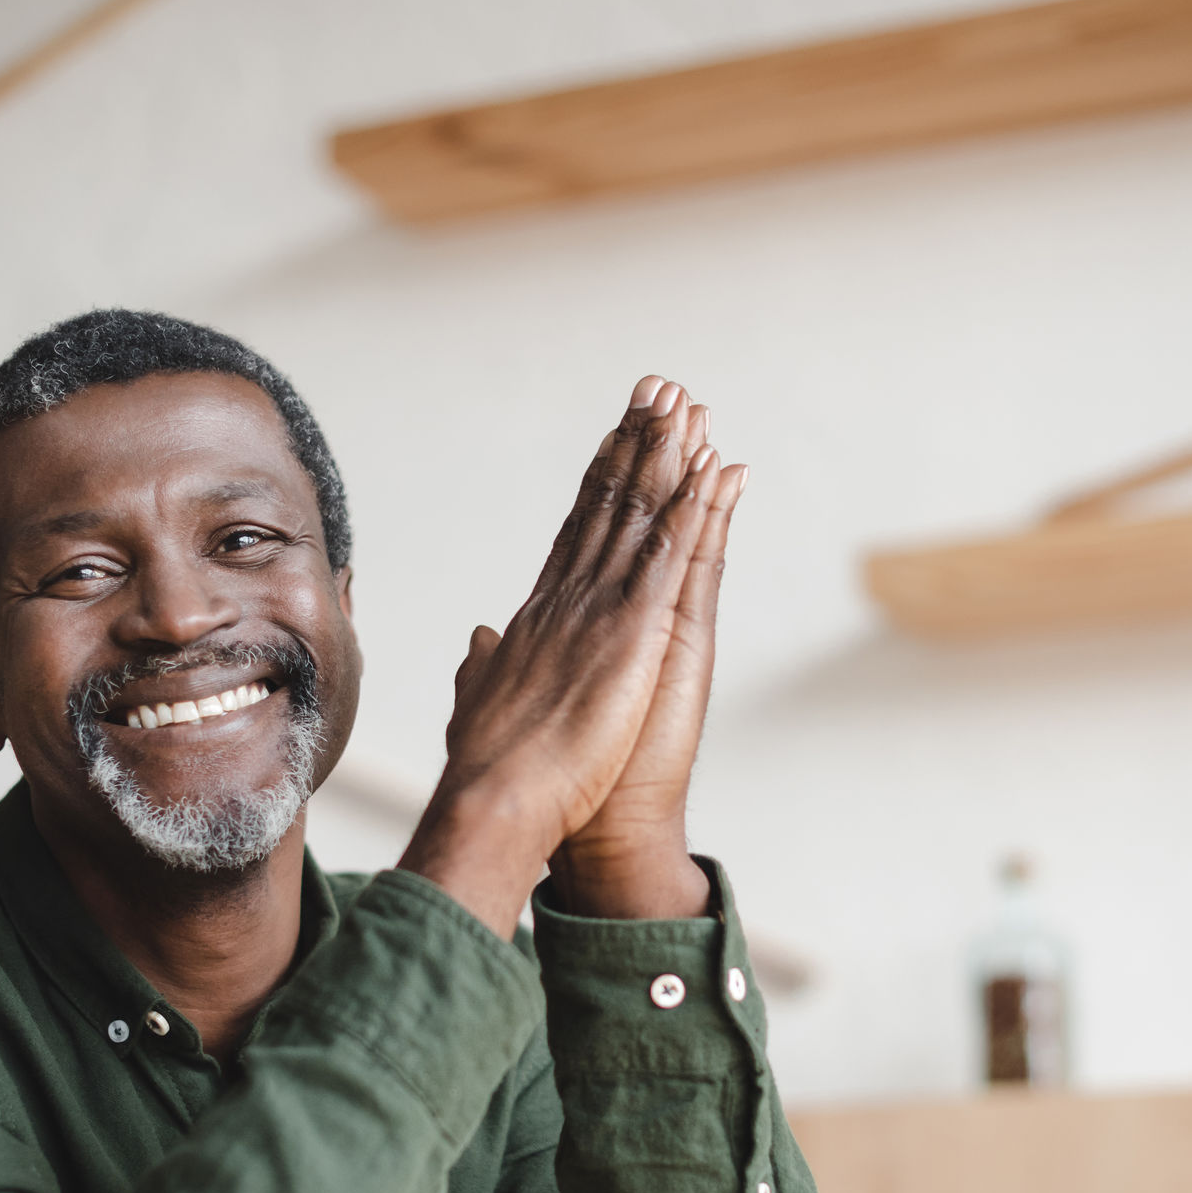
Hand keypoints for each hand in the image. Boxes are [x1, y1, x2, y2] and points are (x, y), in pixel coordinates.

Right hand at [398, 377, 724, 934]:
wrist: (494, 802)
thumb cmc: (490, 771)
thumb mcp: (483, 701)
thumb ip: (485, 663)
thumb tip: (481, 637)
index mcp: (540, 617)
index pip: (576, 533)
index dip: (599, 480)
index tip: (615, 436)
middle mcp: (568, 598)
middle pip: (608, 505)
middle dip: (634, 444)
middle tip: (656, 390)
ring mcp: (600, 610)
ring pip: (639, 516)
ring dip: (665, 457)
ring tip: (685, 404)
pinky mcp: (632, 633)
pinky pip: (668, 556)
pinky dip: (691, 509)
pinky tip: (710, 470)